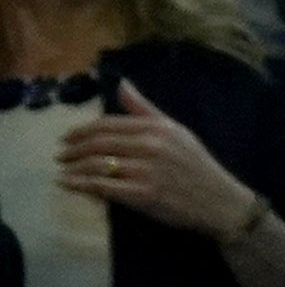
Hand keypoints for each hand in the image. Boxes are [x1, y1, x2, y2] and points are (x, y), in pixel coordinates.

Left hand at [54, 85, 264, 240]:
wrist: (221, 201)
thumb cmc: (198, 166)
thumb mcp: (177, 131)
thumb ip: (146, 110)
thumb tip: (121, 84)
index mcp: (157, 128)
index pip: (108, 124)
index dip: (82, 130)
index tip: (67, 137)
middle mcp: (150, 146)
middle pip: (98, 143)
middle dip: (73, 149)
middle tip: (61, 155)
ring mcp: (146, 171)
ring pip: (96, 164)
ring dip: (73, 167)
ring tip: (64, 170)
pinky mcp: (143, 194)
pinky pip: (103, 186)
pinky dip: (81, 185)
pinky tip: (69, 184)